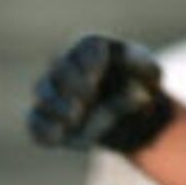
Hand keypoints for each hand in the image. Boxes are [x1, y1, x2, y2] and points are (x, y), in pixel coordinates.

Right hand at [28, 35, 174, 153]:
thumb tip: (128, 64)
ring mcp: (53, 93)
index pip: (88, 47)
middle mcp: (68, 66)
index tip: (97, 77)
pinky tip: (60, 137)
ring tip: (74, 118)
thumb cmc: (136, 87)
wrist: (126, 115)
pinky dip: (44, 130)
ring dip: (56, 105)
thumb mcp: (150, 73)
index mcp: (94, 48)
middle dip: (72, 83)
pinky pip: (35, 123)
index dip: (89, 62)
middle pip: (59, 67)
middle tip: (88, 98)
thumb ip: (141, 65)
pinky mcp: (46, 119)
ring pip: (43, 92)